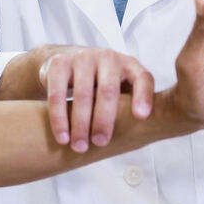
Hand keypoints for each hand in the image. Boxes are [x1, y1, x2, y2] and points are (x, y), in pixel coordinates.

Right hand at [38, 46, 154, 152]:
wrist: (66, 59)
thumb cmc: (102, 82)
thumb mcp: (122, 87)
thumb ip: (134, 104)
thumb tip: (146, 133)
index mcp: (129, 65)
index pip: (143, 78)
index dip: (143, 96)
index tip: (141, 116)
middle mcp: (108, 57)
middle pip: (108, 90)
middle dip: (104, 119)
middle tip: (100, 143)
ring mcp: (82, 57)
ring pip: (82, 93)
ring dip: (80, 124)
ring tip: (79, 146)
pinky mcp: (59, 62)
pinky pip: (57, 93)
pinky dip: (59, 118)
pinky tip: (62, 136)